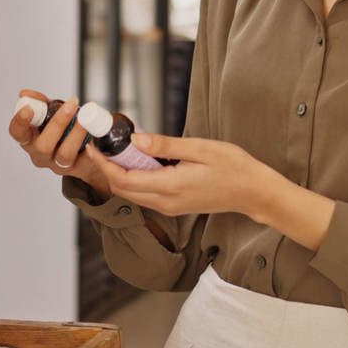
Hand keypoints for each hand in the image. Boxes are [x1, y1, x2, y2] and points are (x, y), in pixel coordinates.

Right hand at [8, 89, 110, 198]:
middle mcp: (41, 155)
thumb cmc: (64, 130)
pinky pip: (83, 163)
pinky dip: (89, 153)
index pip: (17, 133)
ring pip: (64, 155)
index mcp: (30, 139)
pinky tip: (93, 142)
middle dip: (57, 123)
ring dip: (76, 134)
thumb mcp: (51, 113)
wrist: (86, 152)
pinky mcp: (78, 169)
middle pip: (42, 146)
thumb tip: (25, 94)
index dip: (20, 122)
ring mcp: (59, 164)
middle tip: (71, 106)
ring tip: (86, 119)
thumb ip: (40, 102)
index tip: (28, 109)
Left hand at [84, 132, 278, 220]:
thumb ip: (165, 146)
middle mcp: (165, 202)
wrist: (254, 192)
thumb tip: (135, 140)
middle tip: (101, 144)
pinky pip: (145, 195)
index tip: (94, 145)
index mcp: (169, 187)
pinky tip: (138, 161)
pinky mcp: (174, 207)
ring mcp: (169, 207)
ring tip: (116, 149)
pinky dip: (134, 179)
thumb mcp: (200, 148)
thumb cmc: (233, 167)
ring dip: (119, 174)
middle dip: (106, 169)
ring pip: (132, 194)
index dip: (103, 163)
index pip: (122, 179)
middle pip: (122, 190)